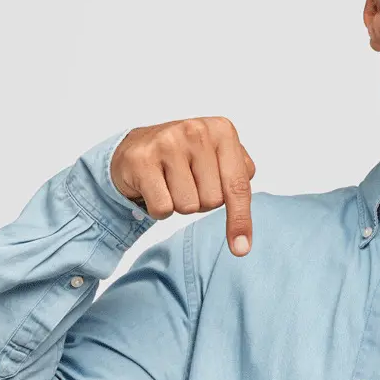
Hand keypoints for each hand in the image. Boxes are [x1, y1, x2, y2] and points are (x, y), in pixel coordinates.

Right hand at [110, 116, 257, 256]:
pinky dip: (159, 209)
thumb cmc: (186, 159)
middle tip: (188, 182)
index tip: (242, 248)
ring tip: (171, 183)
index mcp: (223, 130)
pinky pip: (163, 208)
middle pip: (213, 200)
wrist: (136, 147)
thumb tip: (243, 238)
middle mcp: (197, 131)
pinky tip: (154, 188)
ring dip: (180, 204)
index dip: (241, 220)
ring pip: (188, 207)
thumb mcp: (219, 160)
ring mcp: (167, 142)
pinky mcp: (141, 160)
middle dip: (202, 201)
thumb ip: (240, 182)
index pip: (238, 185)